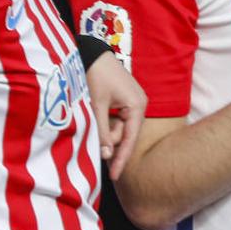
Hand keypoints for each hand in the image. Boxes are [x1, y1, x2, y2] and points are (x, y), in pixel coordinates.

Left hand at [86, 51, 147, 178]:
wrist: (91, 52)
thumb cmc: (95, 76)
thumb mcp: (96, 106)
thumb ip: (102, 131)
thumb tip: (107, 156)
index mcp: (137, 106)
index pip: (130, 139)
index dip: (121, 159)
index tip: (115, 177)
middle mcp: (140, 105)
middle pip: (124, 134)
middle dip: (108, 140)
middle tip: (90, 140)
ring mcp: (133, 102)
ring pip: (119, 128)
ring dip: (105, 130)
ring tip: (91, 118)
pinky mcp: (125, 100)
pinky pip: (117, 119)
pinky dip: (106, 123)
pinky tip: (96, 118)